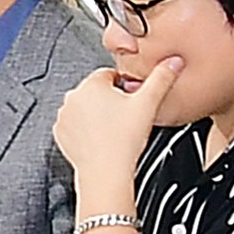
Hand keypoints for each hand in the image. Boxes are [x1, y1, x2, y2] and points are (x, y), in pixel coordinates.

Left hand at [55, 58, 174, 180]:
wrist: (105, 171)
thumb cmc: (124, 140)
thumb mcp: (148, 103)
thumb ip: (162, 78)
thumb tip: (173, 62)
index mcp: (90, 84)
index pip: (110, 74)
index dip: (125, 86)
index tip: (133, 99)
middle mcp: (72, 97)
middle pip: (97, 91)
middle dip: (112, 100)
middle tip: (127, 116)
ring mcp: (63, 116)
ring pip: (86, 108)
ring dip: (98, 114)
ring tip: (115, 128)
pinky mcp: (60, 133)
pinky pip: (76, 125)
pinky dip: (87, 129)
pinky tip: (102, 137)